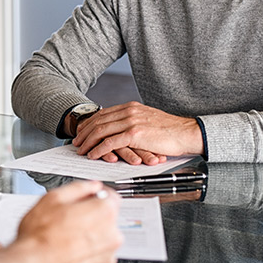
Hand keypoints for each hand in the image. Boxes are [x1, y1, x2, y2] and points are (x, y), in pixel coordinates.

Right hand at [11, 181, 121, 262]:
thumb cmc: (39, 237)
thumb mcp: (53, 199)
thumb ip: (78, 188)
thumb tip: (90, 186)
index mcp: (103, 212)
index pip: (111, 197)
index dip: (96, 196)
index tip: (87, 198)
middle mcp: (111, 235)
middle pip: (107, 219)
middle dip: (91, 217)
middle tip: (68, 220)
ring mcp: (107, 256)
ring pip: (102, 240)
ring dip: (89, 237)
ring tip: (65, 239)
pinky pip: (96, 258)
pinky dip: (86, 255)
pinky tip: (68, 252)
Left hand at [71, 101, 202, 163]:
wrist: (187, 132)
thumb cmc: (170, 131)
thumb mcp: (148, 120)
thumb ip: (133, 122)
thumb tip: (121, 130)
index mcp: (131, 107)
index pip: (103, 114)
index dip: (89, 123)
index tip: (81, 131)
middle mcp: (128, 111)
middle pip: (98, 121)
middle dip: (84, 133)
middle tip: (76, 142)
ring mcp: (131, 121)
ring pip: (101, 131)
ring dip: (88, 142)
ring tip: (81, 150)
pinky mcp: (134, 134)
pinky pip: (110, 142)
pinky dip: (98, 149)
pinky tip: (93, 155)